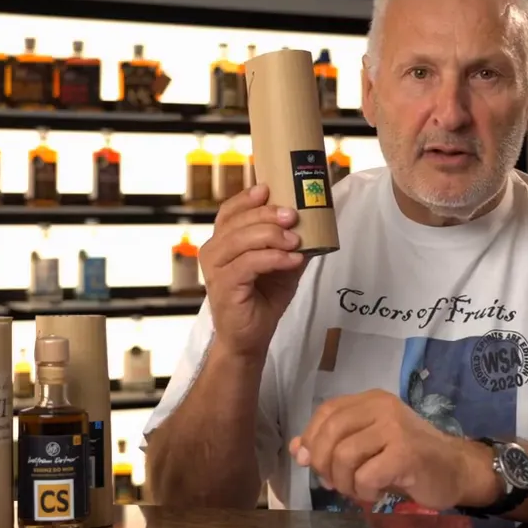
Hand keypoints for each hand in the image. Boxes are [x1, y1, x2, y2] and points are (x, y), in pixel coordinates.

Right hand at [200, 184, 307, 358]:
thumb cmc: (261, 299)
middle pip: (237, 222)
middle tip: (293, 216)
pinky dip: (273, 258)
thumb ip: (289, 244)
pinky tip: (292, 259)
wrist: (249, 338)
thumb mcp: (280, 265)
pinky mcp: (224, 286)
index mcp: (222, 242)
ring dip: (271, 236)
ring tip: (295, 241)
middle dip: (267, 215)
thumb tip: (314, 223)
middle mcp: (213, 251)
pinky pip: (248, 264)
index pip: (229, 211)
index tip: (268, 189)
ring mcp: (215, 269)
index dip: (247, 198)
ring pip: (241, 240)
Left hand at [289, 390, 499, 510]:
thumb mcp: (369, 447)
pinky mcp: (406, 453)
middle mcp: (382, 407)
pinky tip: (375, 495)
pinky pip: (366, 476)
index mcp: (371, 400)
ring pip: (344, 456)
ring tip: (359, 490)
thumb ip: (335, 444)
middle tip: (335, 483)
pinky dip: (364, 492)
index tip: (309, 463)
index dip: (312, 438)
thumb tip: (298, 449)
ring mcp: (395, 428)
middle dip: (324, 464)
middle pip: (331, 432)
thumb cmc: (410, 460)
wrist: (456, 470)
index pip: (327, 411)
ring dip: (344, 483)